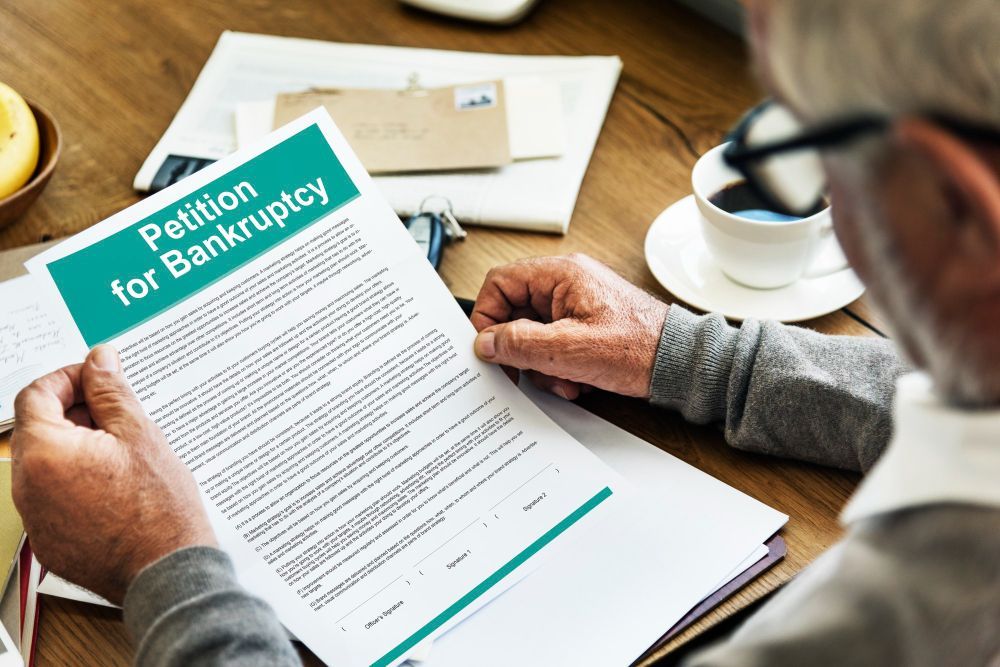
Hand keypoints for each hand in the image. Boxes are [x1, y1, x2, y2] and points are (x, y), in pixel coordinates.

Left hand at [12, 345, 215, 603]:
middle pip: (38, 429)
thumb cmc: (159, 510)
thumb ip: (111, 392)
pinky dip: (77, 481)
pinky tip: (116, 485)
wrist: (167, 573)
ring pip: (46, 464)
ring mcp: (36, 518)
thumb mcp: (140, 435)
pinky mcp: (49, 540)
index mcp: (45, 453)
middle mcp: (28, 486)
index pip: (35, 395)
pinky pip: (54, 497)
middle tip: (118, 415)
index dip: (68, 378)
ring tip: (123, 453)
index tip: (97, 379)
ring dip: (77, 447)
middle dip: (75, 413)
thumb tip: (99, 361)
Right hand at [471, 254, 668, 398]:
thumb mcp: (569, 349)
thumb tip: (485, 343)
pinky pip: (554, 344)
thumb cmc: (639, 348)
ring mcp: (576, 305)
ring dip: (542, 365)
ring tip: (565, 381)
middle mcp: (566, 284)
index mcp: (560, 274)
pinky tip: (577, 381)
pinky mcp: (586, 325)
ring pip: (533, 334)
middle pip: (515, 313)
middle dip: (521, 351)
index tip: (489, 348)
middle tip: (528, 373)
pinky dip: (559, 367)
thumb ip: (520, 343)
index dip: (487, 317)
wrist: (680, 364)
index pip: (500, 283)